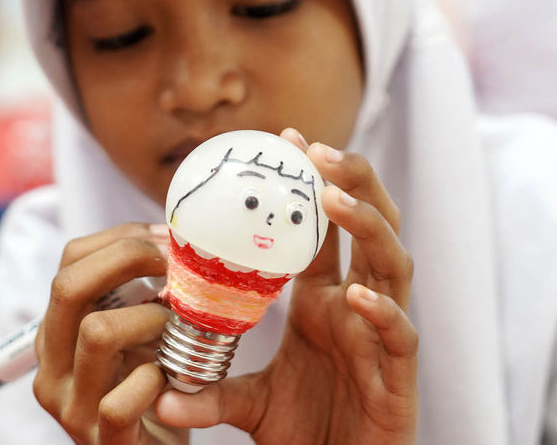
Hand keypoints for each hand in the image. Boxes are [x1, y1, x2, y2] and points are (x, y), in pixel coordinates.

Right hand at [33, 223, 182, 444]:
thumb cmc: (152, 392)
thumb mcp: (136, 337)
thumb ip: (140, 296)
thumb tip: (174, 238)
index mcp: (57, 334)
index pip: (70, 261)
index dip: (122, 239)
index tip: (167, 241)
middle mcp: (52, 367)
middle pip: (69, 286)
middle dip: (129, 260)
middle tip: (175, 269)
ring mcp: (72, 407)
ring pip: (96, 333)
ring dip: (151, 319)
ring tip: (176, 330)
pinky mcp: (102, 442)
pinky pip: (120, 402)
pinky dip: (155, 381)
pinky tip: (170, 379)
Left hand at [156, 128, 417, 443]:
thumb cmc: (306, 435)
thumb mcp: (249, 404)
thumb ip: (210, 391)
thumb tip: (158, 392)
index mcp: (326, 304)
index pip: (327, 232)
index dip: (316, 186)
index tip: (290, 141)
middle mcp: (359, 310)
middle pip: (373, 229)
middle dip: (353, 184)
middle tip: (319, 151)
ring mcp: (382, 338)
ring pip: (394, 266)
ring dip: (369, 227)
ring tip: (335, 197)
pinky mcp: (399, 377)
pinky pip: (399, 334)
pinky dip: (381, 311)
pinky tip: (356, 292)